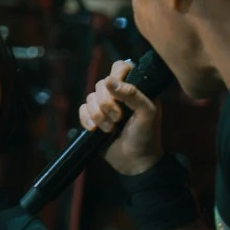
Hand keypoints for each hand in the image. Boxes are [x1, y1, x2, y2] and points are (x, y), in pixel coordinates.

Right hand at [78, 59, 163, 175]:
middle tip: (118, 118)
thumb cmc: (146, 136)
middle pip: (101, 84)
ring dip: (98, 115)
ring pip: (90, 97)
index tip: (117, 90)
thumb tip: (108, 80)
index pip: (120, 67)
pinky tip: (95, 130)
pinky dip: (87, 120)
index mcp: (135, 88)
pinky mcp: (93, 118)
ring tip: (109, 129)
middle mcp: (118, 94)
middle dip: (107, 103)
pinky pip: (82, 109)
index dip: (116, 75)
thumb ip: (132, 93)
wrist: (135, 162)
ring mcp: (105, 106)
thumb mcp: (147, 112)